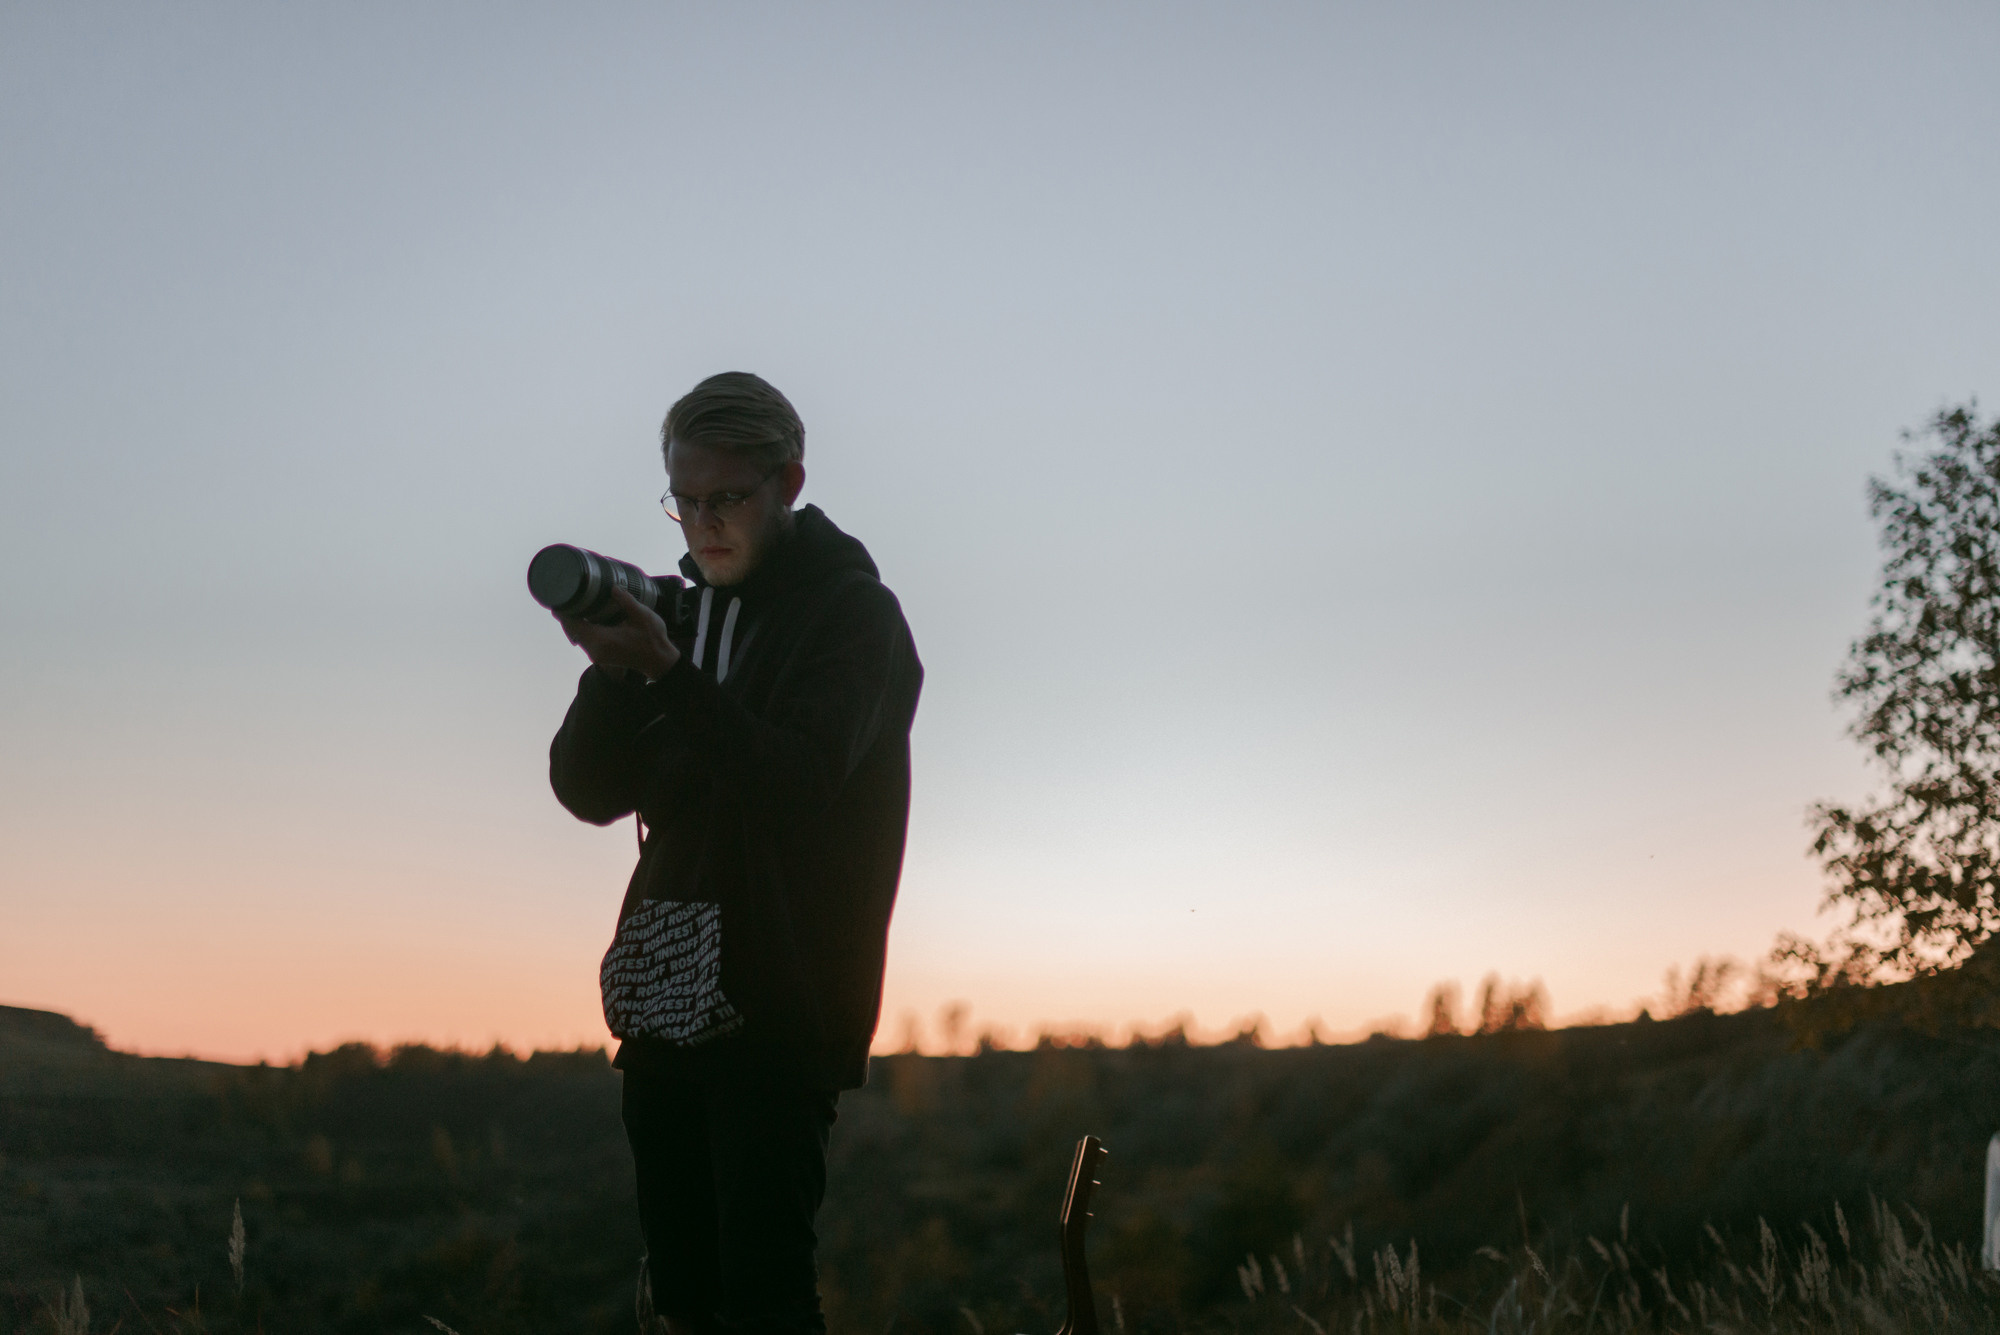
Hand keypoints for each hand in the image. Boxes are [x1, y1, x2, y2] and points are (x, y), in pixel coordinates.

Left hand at [556, 588, 681, 679]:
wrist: (659, 661)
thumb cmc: (653, 640)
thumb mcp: (643, 616)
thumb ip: (627, 601)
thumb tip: (613, 587)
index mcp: (602, 639)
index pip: (574, 624)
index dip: (564, 611)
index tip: (558, 596)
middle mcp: (595, 649)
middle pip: (571, 630)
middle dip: (566, 613)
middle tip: (563, 594)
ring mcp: (597, 654)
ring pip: (577, 635)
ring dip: (573, 621)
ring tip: (572, 602)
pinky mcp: (600, 655)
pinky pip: (584, 639)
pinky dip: (580, 627)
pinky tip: (583, 615)